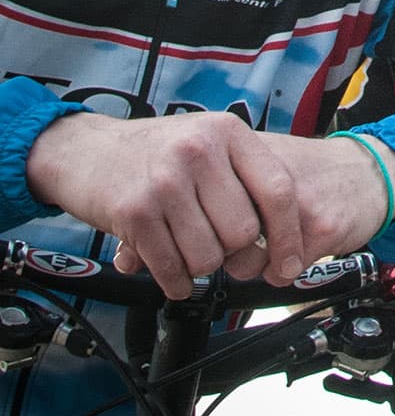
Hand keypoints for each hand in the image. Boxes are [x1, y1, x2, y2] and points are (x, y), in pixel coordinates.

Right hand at [25, 113, 394, 298]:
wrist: (84, 150)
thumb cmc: (157, 153)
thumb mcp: (209, 142)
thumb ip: (246, 176)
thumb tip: (287, 238)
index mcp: (229, 133)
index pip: (277, 190)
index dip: (289, 235)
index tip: (289, 264)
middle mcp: (199, 152)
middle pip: (244, 232)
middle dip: (238, 256)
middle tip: (225, 254)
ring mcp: (165, 181)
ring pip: (209, 255)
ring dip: (203, 268)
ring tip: (191, 253)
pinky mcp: (134, 212)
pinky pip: (172, 268)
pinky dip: (177, 282)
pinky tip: (175, 275)